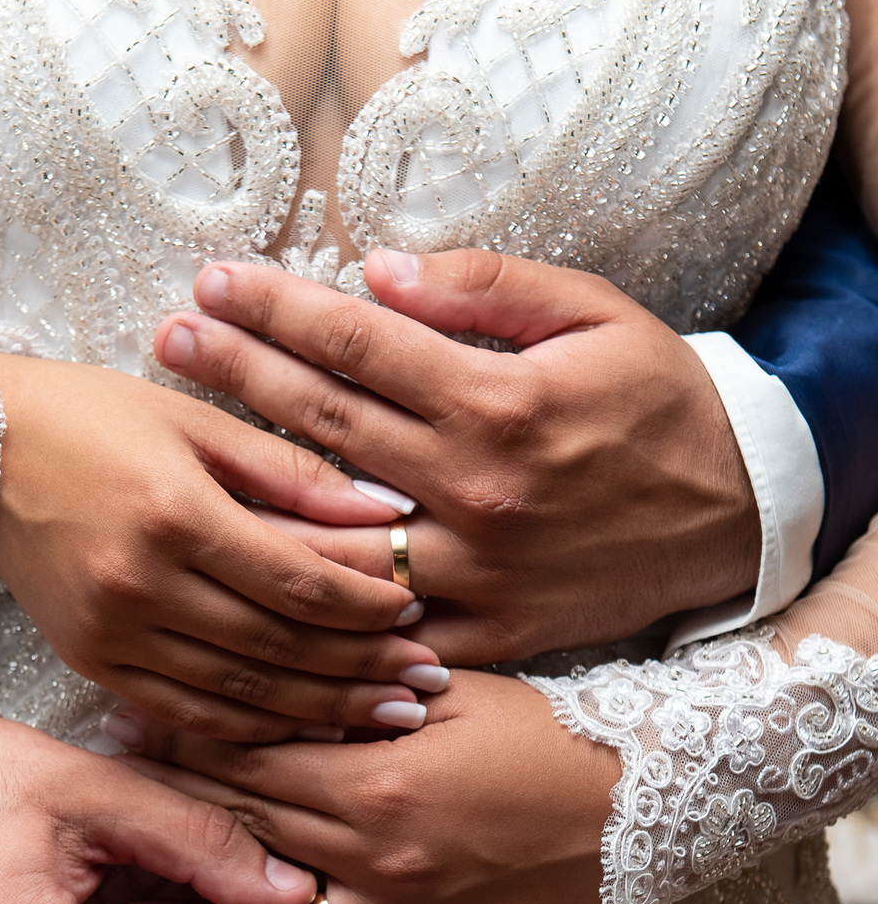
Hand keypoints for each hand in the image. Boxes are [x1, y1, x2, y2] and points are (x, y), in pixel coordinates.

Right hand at [0, 355, 443, 739]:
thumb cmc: (96, 418)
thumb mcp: (196, 421)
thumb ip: (292, 472)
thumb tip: (385, 513)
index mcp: (176, 512)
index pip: (299, 582)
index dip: (366, 607)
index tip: (418, 612)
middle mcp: (141, 583)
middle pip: (277, 646)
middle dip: (360, 669)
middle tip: (423, 683)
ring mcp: (112, 633)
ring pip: (238, 693)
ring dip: (320, 710)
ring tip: (386, 715)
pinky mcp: (91, 662)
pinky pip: (187, 713)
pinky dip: (251, 726)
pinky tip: (303, 729)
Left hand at [102, 673, 618, 903]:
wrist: (639, 810)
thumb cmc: (546, 733)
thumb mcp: (452, 689)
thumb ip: (355, 690)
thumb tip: (268, 672)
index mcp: (376, 782)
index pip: (248, 763)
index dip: (178, 745)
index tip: (121, 733)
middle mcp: (377, 862)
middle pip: (244, 840)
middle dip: (167, 825)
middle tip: (95, 822)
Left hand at [152, 250, 760, 662]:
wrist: (735, 518)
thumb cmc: (658, 404)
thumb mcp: (595, 316)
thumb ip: (485, 289)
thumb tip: (377, 270)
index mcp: (499, 403)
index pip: (358, 345)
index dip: (277, 308)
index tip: (213, 280)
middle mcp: (475, 491)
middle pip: (324, 426)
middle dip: (236, 372)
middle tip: (169, 336)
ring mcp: (474, 572)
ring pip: (331, 531)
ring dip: (247, 483)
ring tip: (178, 445)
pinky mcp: (485, 633)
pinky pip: (379, 622)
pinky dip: (316, 599)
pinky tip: (250, 565)